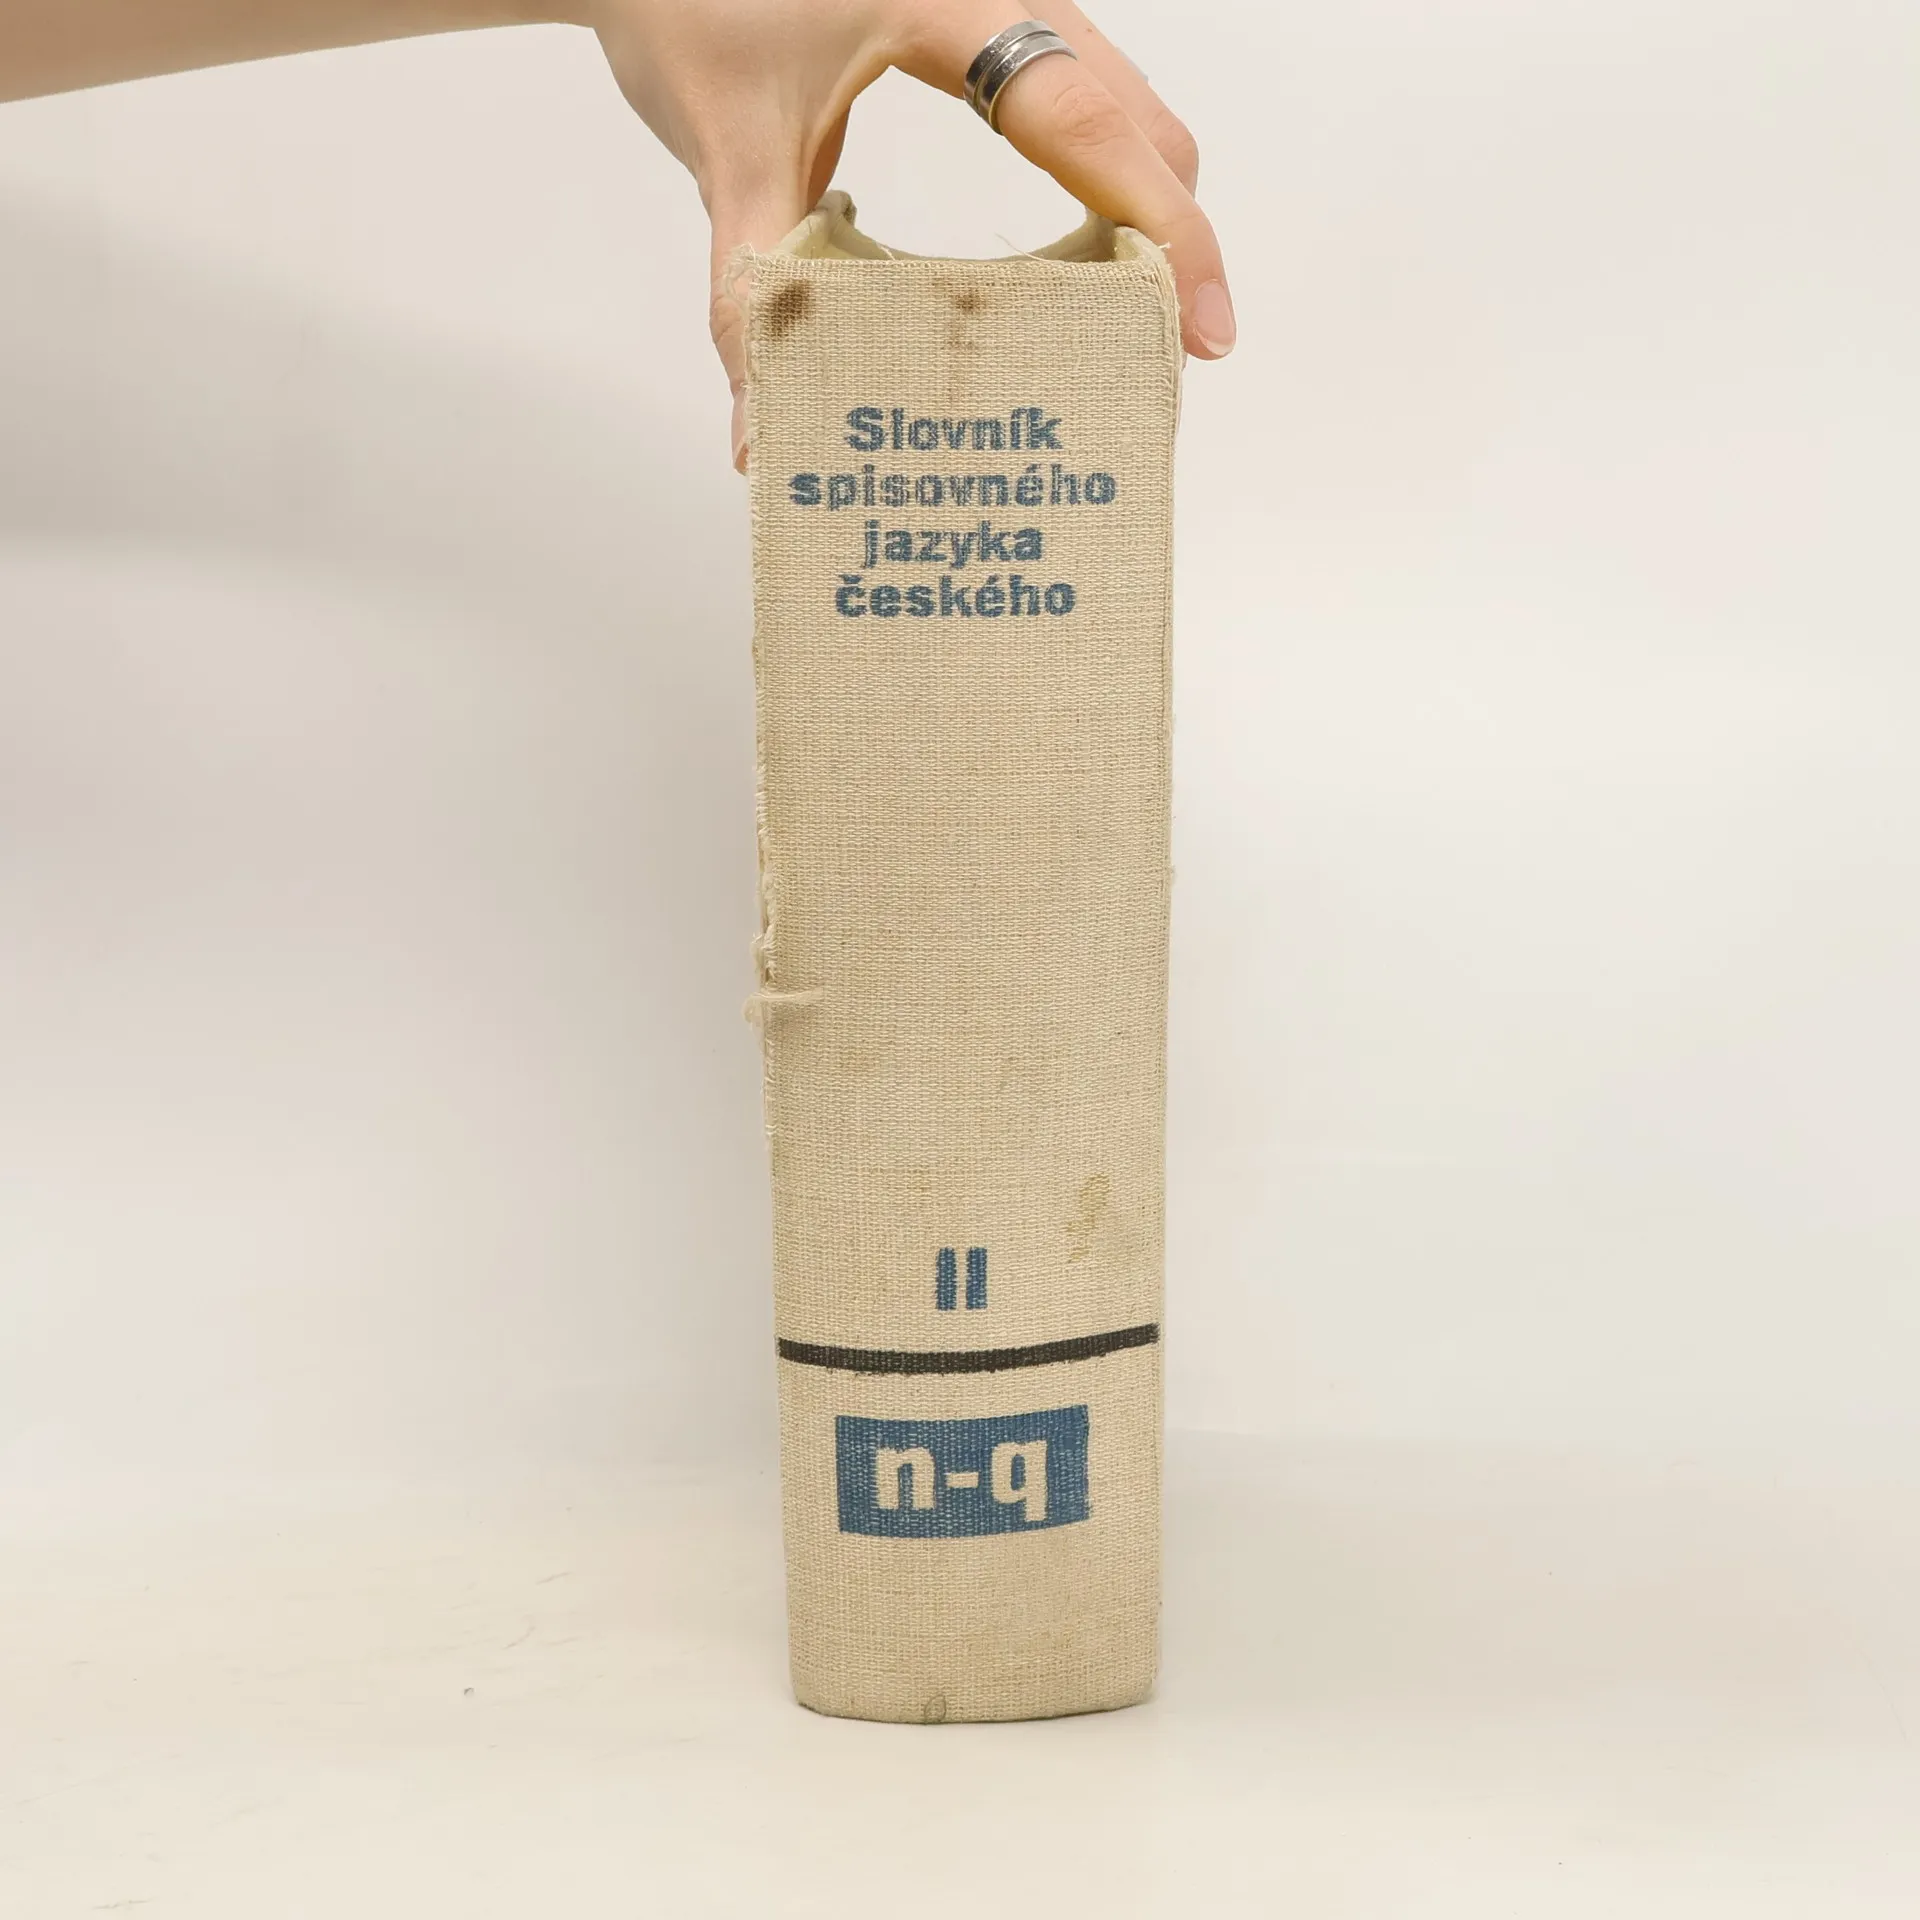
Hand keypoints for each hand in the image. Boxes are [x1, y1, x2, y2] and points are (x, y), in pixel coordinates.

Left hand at [587, 0, 1234, 466]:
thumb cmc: (689, 7)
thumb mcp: (725, 154)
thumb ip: (749, 292)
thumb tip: (760, 435)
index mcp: (948, 4)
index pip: (1086, 122)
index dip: (1163, 227)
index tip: (1202, 327)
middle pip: (1138, 116)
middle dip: (1174, 237)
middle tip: (1175, 352)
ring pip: (1126, 102)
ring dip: (1147, 208)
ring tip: (1138, 318)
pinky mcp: (996, 17)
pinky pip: (1087, 97)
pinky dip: (1108, 177)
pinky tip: (1088, 255)